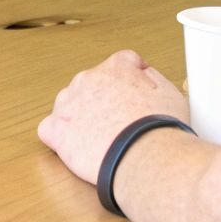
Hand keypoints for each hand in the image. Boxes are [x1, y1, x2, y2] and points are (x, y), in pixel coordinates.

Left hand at [37, 50, 188, 183]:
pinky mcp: (57, 129)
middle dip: (103, 101)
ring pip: (69, 104)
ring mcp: (69, 103)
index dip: (129, 82)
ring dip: (81, 117)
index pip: (120, 63)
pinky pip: (50, 128)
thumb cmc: (159, 130)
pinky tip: (77, 147)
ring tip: (101, 139)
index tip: (133, 97)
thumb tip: (143, 74)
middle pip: (92, 85)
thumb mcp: (170, 93)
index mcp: (116, 68)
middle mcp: (89, 79)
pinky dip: (60, 137)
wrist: (146, 157)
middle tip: (119, 124)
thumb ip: (152, 77)